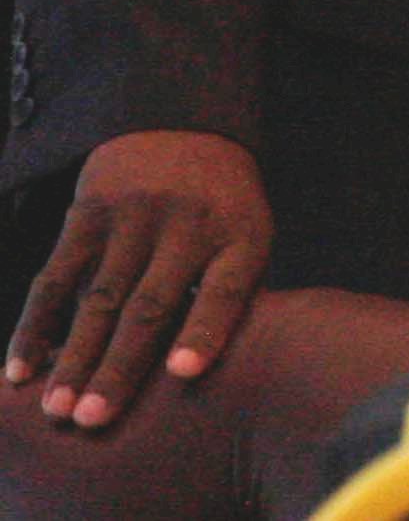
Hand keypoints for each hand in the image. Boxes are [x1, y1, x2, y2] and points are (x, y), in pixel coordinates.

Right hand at [7, 132, 269, 429]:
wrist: (182, 126)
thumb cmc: (220, 207)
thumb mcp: (247, 236)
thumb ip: (229, 295)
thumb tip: (195, 374)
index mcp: (238, 237)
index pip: (224, 288)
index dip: (205, 332)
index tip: (183, 373)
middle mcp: (185, 227)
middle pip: (150, 306)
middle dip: (118, 367)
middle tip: (93, 420)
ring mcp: (132, 219)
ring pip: (97, 299)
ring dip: (73, 357)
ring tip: (56, 408)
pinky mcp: (86, 214)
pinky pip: (56, 278)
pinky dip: (35, 326)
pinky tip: (21, 369)